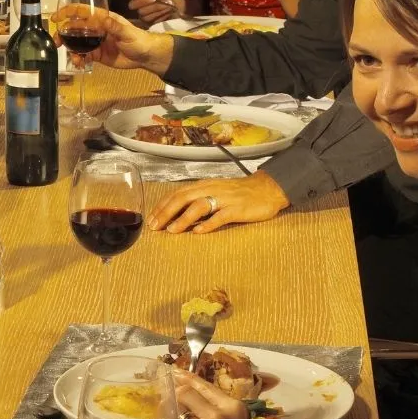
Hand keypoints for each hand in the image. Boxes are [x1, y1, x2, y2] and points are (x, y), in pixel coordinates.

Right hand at [54, 7, 173, 73]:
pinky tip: (80, 64)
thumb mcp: (127, 32)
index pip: (82, 12)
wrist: (146, 56)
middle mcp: (96, 29)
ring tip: (73, 58)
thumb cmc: (139, 39)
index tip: (56, 18)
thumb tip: (102, 20)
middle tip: (57, 43)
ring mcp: (95, 42)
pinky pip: (83, 56)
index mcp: (102, 19)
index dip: (67, 13)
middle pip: (74, 28)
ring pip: (76, 43)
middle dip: (63, 34)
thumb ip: (114, 26)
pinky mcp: (96, 55)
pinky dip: (78, 59)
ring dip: (71, 49)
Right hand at [128, 0, 184, 25]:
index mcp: (141, 2)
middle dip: (155, 7)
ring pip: (147, 18)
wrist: (183, 7)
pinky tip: (169, 13)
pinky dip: (162, 16)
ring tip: (170, 7)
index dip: (141, 2)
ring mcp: (147, 20)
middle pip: (141, 12)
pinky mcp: (153, 26)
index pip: (132, 4)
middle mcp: (142, 12)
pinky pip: (154, 22)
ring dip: (160, 11)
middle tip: (166, 3)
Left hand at [147, 171, 289, 233]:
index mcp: (203, 186)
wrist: (267, 188)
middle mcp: (211, 190)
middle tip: (154, 226)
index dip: (162, 206)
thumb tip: (176, 214)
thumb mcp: (215, 192)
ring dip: (183, 218)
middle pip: (183, 198)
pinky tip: (198, 232)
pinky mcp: (238, 209)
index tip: (150, 219)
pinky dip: (208, 224)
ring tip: (172, 230)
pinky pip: (221, 216)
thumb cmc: (239, 193)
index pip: (177, 194)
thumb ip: (197, 201)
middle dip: (166, 212)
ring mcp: (225, 199)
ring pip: (199, 206)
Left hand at [175, 374, 278, 418]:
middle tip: (169, 399)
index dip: (184, 377)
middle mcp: (215, 416)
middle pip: (183, 394)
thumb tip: (191, 392)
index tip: (174, 372)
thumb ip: (218, 408)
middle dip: (175, 396)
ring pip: (175, 414)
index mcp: (232, 407)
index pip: (201, 385)